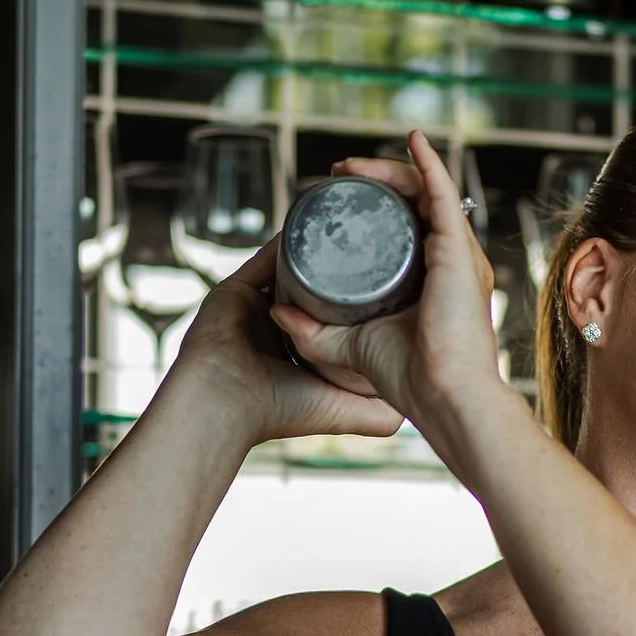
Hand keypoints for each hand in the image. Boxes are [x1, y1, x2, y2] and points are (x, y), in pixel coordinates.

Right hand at [170, 240, 404, 449]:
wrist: (221, 402)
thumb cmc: (278, 410)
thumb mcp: (342, 412)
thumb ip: (378, 416)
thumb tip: (414, 406)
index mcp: (298, 351)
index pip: (335, 316)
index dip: (364, 298)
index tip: (394, 279)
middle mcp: (276, 326)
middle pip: (315, 287)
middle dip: (342, 267)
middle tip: (374, 244)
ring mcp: (255, 305)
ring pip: (293, 268)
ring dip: (317, 248)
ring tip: (350, 227)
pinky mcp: (236, 287)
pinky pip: (267, 255)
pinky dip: (290, 239)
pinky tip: (317, 219)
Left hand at [271, 132, 508, 467]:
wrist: (443, 398)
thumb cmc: (410, 379)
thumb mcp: (347, 348)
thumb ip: (313, 332)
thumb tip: (277, 310)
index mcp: (434, 280)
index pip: (408, 225)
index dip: (375, 203)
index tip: (338, 191)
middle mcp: (452, 263)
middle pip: (416, 202)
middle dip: (377, 180)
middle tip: (338, 172)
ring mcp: (459, 255)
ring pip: (427, 192)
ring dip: (391, 169)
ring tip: (353, 164)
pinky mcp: (459, 253)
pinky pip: (444, 196)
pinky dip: (429, 166)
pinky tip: (413, 142)